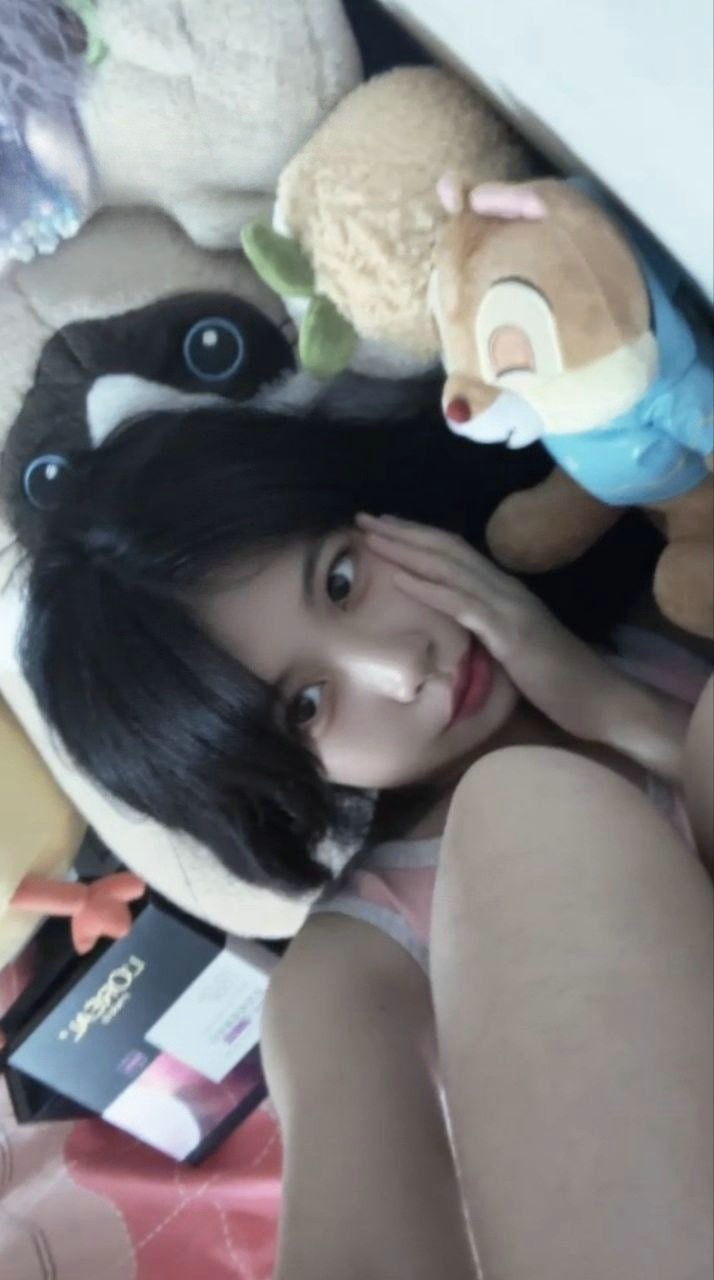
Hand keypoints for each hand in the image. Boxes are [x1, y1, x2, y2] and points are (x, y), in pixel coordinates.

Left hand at [357, 513, 639, 744]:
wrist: (601, 701)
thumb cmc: (560, 682)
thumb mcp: (514, 649)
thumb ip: (488, 631)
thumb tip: (458, 627)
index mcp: (505, 592)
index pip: (456, 553)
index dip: (419, 536)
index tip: (384, 526)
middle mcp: (506, 589)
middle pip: (446, 549)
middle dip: (403, 531)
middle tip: (364, 517)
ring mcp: (509, 608)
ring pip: (449, 568)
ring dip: (407, 550)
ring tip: (372, 537)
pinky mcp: (510, 633)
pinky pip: (462, 605)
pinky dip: (429, 589)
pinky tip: (400, 579)